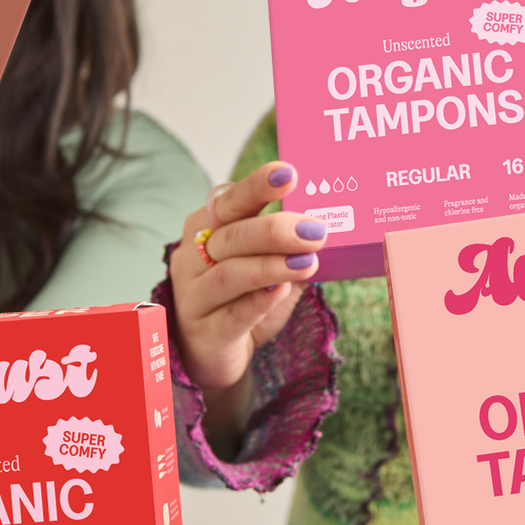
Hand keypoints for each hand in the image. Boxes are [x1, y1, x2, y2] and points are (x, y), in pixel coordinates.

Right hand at [169, 162, 325, 445]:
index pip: (230, 201)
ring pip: (230, 274)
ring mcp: (195, 296)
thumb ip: (288, 247)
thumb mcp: (264, 263)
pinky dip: (257, 303)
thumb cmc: (241, 297)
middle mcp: (193, 257)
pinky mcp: (206, 333)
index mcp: (206, 227)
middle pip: (232, 236)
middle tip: (315, 230)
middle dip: (275, 230)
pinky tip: (279, 292)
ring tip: (308, 262)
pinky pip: (232, 315)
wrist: (212, 351)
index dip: (257, 187)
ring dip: (271, 266)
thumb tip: (331, 226)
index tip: (288, 174)